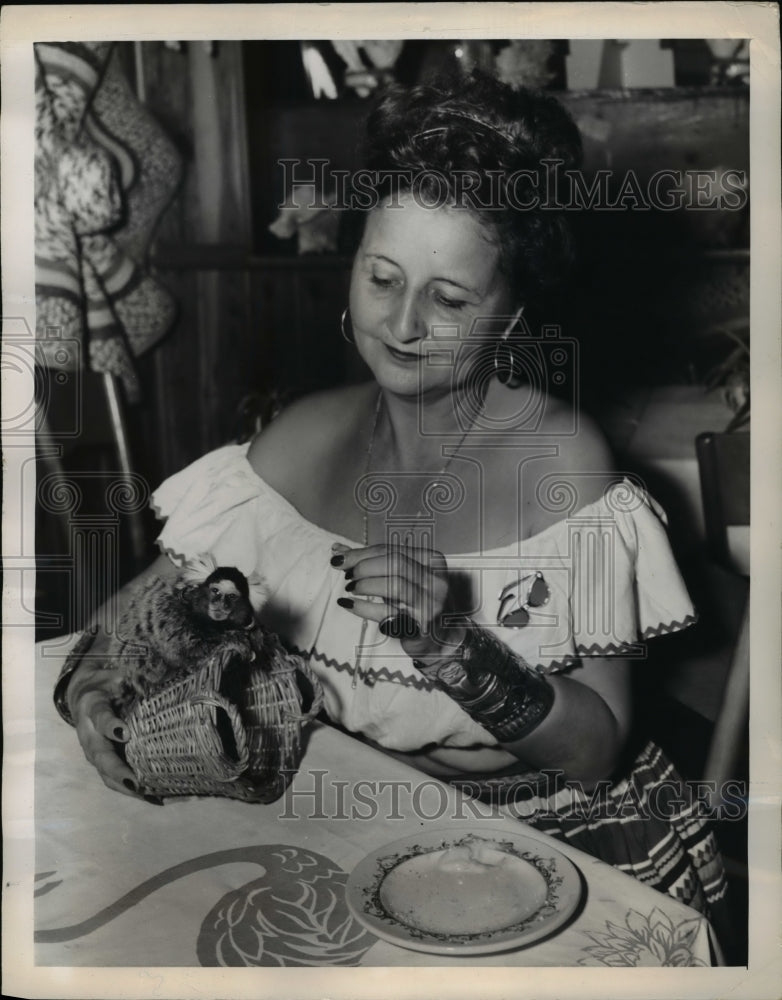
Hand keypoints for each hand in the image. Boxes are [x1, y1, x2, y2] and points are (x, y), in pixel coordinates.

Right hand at [67, 657, 156, 801]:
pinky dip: (136, 791)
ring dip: (127, 787)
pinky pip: (116, 780)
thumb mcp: (119, 669)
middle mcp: (89, 733)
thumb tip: (173, 656)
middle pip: (100, 756)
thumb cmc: (110, 678)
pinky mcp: (105, 762)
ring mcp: (95, 752)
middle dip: (117, 770)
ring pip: (106, 774)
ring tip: (152, 796)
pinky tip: (159, 798)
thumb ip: (137, 668)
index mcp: (93, 705)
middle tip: (135, 782)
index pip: (99, 716)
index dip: (110, 725)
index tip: (124, 733)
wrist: (86, 693)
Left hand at [331, 542, 465, 660]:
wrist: (440, 637)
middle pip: (395, 563)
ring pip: (395, 585)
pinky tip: (349, 605)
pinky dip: (363, 608)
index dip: (362, 553)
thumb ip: (372, 563)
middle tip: (348, 576)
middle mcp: (435, 580)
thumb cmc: (416, 602)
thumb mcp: (400, 578)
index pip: (391, 550)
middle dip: (365, 567)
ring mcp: (431, 603)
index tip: (341, 559)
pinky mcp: (421, 626)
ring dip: (366, 585)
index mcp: (432, 561)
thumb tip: (338, 550)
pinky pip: (388, 613)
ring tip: (351, 589)